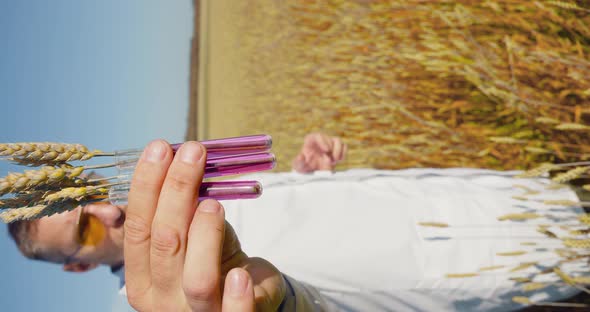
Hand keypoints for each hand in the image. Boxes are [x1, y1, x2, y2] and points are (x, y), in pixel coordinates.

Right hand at [124, 140, 285, 310]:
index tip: (160, 148)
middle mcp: (163, 302)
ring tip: (215, 203)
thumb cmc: (214, 259)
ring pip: (197, 277)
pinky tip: (240, 273)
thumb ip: (183, 208)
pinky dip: (237, 296)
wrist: (247, 296)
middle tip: (193, 153)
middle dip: (177, 190)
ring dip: (205, 234)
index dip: (147, 186)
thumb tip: (181, 156)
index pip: (137, 229)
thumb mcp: (193, 234)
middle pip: (165, 243)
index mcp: (142, 279)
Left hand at [292, 133, 346, 172]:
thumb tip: (301, 157)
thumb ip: (298, 162)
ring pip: (338, 141)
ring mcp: (330, 143)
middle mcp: (321, 140)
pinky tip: (338, 160)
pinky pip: (344, 146)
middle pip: (330, 139)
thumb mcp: (299, 166)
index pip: (318, 136)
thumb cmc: (304, 166)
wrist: (312, 171)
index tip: (326, 150)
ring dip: (338, 151)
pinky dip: (343, 153)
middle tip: (329, 161)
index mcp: (311, 140)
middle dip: (331, 151)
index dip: (323, 141)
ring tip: (333, 161)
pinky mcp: (337, 148)